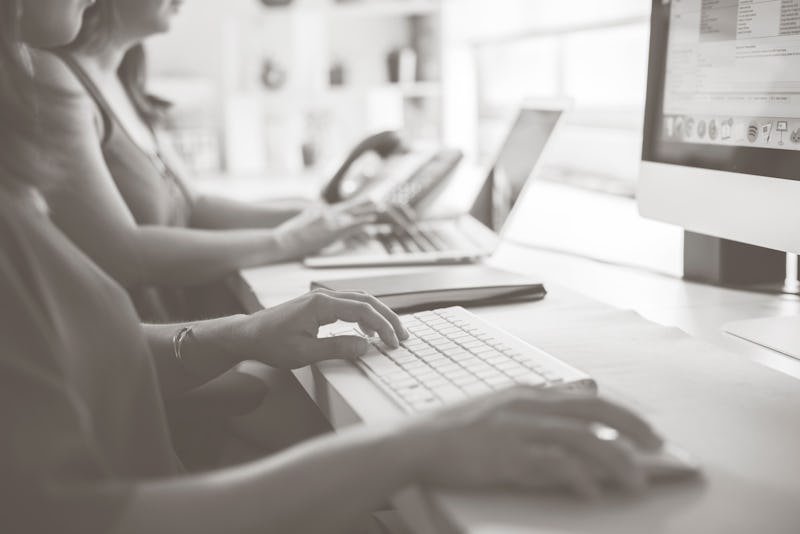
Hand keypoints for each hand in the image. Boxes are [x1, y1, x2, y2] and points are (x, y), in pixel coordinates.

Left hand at [237, 289, 407, 368]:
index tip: (394, 343)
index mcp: (322, 304)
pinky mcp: (319, 303)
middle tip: (403, 336)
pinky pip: (349, 304)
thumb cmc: (272, 344)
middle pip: (367, 300)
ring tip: (392, 333)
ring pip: (360, 300)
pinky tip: (367, 332)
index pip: (363, 311)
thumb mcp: (305, 353)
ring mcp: (322, 297)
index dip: (383, 327)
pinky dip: (365, 315)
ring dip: (379, 315)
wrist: (249, 335)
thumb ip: (338, 348)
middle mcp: (324, 295)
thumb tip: (366, 346)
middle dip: (388, 318)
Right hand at [275, 200, 379, 259]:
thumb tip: (318, 210)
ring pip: (353, 215)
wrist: (285, 239)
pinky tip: (371, 220)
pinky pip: (351, 226)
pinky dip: (362, 222)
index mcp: (323, 213)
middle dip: (363, 204)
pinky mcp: (332, 231)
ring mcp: (331, 222)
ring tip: (380, 207)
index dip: (355, 204)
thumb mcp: (303, 220)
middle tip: (376, 201)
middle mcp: (328, 214)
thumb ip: (313, 214)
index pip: (343, 207)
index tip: (364, 201)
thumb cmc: (291, 234)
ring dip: (367, 211)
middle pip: (350, 208)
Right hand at [410, 387, 662, 497]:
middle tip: (659, 449)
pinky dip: (578, 477)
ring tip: (637, 481)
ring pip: (583, 439)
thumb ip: (535, 407)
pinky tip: (593, 492)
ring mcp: (519, 429)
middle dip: (633, 428)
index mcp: (529, 393)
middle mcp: (529, 405)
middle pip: (595, 412)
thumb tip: (572, 406)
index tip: (647, 431)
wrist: (417, 442)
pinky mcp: (508, 455)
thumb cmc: (457, 430)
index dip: (623, 414)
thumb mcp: (500, 407)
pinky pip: (553, 465)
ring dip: (616, 460)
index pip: (589, 399)